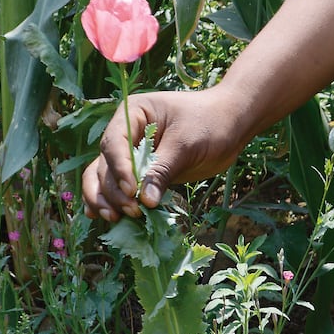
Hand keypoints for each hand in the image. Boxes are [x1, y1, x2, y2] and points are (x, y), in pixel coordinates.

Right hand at [81, 87, 248, 220]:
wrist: (231, 126)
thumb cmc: (210, 123)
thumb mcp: (186, 144)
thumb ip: (163, 170)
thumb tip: (145, 201)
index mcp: (132, 114)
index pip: (115, 144)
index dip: (119, 169)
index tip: (131, 191)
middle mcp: (125, 133)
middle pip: (105, 165)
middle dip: (115, 190)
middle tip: (133, 211)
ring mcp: (130, 154)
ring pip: (103, 178)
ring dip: (106, 199)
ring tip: (114, 219)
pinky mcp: (140, 173)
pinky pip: (118, 187)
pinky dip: (111, 201)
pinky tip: (105, 217)